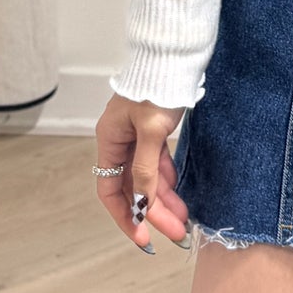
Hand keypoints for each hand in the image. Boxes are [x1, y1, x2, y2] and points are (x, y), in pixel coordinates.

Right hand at [95, 93, 189, 249]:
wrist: (175, 54)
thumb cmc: (158, 85)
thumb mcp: (152, 130)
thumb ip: (145, 169)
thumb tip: (140, 203)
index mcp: (110, 140)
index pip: (110, 191)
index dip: (125, 217)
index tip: (143, 239)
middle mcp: (120, 141)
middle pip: (132, 187)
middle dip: (152, 212)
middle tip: (176, 233)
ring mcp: (137, 136)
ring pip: (147, 178)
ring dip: (164, 199)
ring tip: (183, 220)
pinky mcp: (154, 131)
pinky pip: (157, 164)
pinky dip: (168, 180)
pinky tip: (179, 193)